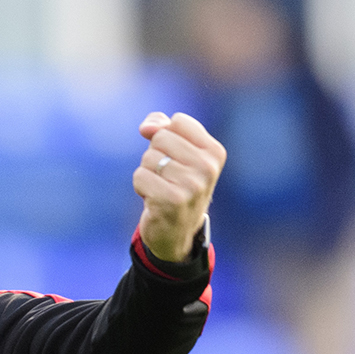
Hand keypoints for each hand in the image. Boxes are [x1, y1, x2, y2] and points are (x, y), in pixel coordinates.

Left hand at [132, 112, 225, 262]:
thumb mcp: (177, 153)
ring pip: (148, 158)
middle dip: (154, 155)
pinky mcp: (172, 200)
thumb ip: (162, 128)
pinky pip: (140, 176)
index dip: (166, 135)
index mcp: (215, 152)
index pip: (178, 121)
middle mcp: (208, 168)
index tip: (175, 157)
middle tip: (167, 177)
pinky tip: (154, 200)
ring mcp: (192, 185)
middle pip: (160, 138)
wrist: (176, 232)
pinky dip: (141, 187)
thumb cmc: (176, 185)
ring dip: (148, 173)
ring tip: (162, 189)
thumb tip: (146, 127)